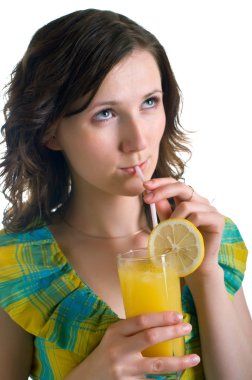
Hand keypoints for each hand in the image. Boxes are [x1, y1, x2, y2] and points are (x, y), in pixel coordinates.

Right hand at [78, 312, 199, 378]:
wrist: (86, 379)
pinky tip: (180, 376)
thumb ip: (131, 329)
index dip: (161, 316)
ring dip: (179, 361)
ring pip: (157, 365)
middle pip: (150, 337)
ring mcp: (124, 370)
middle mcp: (119, 349)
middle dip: (172, 332)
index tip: (178, 315)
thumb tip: (161, 321)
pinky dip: (167, 379)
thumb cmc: (105, 353)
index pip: (141, 320)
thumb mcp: (113, 336)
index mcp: (115, 332)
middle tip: (188, 327)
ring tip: (195, 358)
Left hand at [143, 178, 224, 277]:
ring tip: (169, 231)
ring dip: (173, 218)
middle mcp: (200, 202)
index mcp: (189, 200)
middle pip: (181, 186)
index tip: (145, 186)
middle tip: (148, 199)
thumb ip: (163, 210)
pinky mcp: (218, 220)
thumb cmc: (181, 245)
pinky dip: (187, 224)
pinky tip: (183, 234)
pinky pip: (199, 216)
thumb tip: (153, 195)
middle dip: (162, 191)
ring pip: (187, 204)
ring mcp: (210, 210)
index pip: (175, 184)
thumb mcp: (168, 225)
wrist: (195, 265)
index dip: (160, 182)